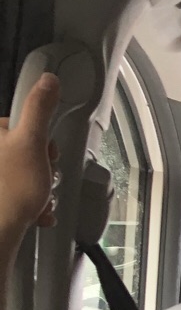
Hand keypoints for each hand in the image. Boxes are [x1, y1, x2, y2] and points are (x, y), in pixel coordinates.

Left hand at [0, 74, 61, 237]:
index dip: (39, 139)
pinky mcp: (3, 194)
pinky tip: (34, 209)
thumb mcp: (32, 142)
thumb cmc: (13, 190)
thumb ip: (39, 109)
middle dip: (42, 167)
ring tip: (38, 197)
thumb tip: (47, 81)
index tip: (43, 152)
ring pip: (26, 172)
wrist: (2, 228)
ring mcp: (0, 175)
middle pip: (26, 150)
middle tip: (41, 176)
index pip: (20, 124)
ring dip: (40, 186)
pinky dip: (32, 201)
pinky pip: (20, 191)